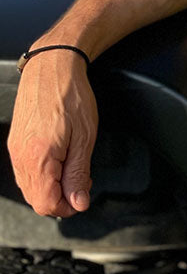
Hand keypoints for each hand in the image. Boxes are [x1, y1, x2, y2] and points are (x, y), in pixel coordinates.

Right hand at [8, 52, 97, 216]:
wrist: (53, 66)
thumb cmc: (70, 95)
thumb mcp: (85, 137)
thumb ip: (78, 174)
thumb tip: (78, 202)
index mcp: (37, 158)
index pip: (46, 204)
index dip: (68, 207)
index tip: (83, 197)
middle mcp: (21, 157)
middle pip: (36, 199)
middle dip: (62, 197)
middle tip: (83, 181)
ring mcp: (16, 149)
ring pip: (30, 186)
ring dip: (53, 186)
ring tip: (75, 167)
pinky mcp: (16, 141)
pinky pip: (26, 170)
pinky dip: (44, 173)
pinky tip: (61, 159)